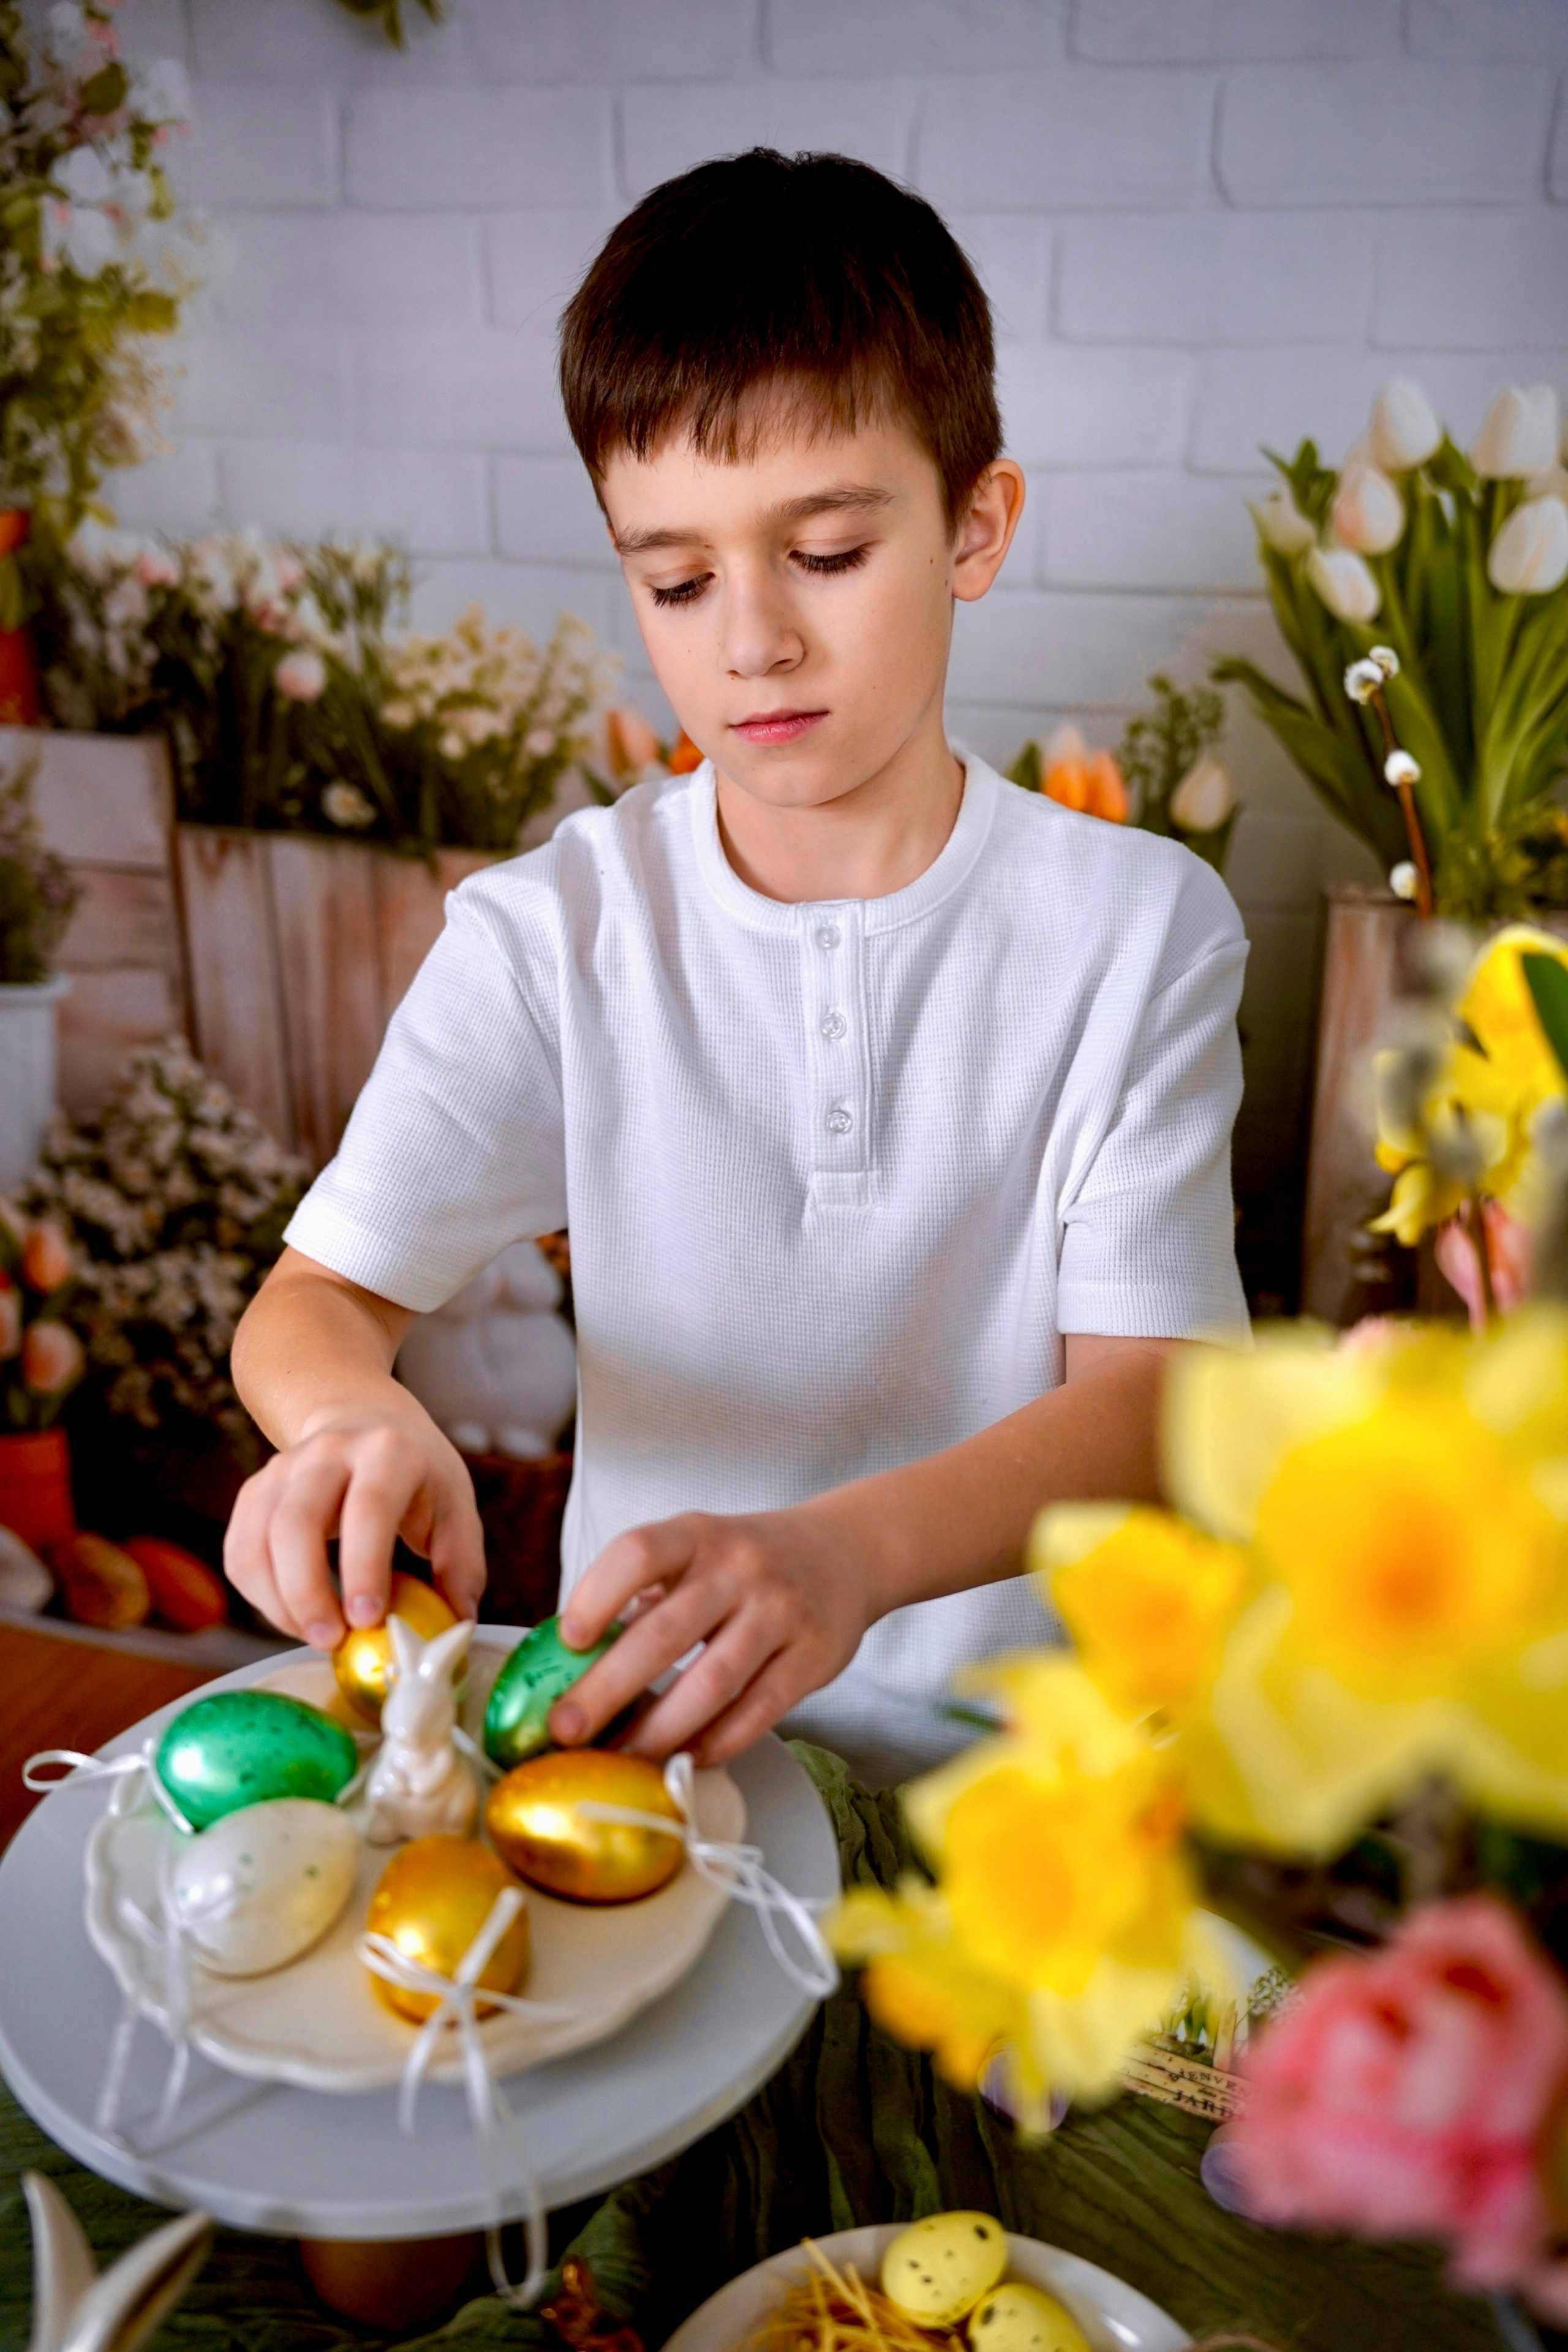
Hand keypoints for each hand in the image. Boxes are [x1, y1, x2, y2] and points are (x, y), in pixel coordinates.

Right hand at [223, 1404, 486, 1646]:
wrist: (363, 1417)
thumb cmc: (416, 1473)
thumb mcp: (455, 1504)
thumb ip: (461, 1565)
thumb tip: (456, 1625)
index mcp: (388, 1452)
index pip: (368, 1508)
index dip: (364, 1566)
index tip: (366, 1619)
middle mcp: (328, 1452)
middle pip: (296, 1522)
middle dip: (306, 1591)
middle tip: (330, 1641)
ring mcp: (283, 1468)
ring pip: (257, 1539)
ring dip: (278, 1601)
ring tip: (315, 1635)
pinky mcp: (255, 1491)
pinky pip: (240, 1549)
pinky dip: (258, 1593)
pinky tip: (291, 1615)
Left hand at [549, 1503, 883, 1765]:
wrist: (842, 1555)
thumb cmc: (745, 1563)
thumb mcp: (697, 1552)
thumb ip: (645, 1595)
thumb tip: (572, 1664)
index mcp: (697, 1535)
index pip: (639, 1553)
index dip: (597, 1595)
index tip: (566, 1641)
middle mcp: (739, 1568)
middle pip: (664, 1632)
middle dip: (607, 1688)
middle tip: (565, 1730)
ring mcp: (780, 1612)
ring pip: (711, 1682)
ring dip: (659, 1729)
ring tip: (622, 1758)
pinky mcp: (814, 1656)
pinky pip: (759, 1710)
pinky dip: (718, 1741)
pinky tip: (686, 1758)